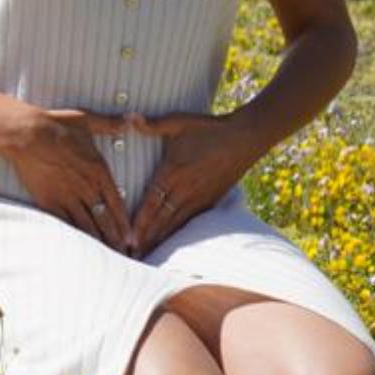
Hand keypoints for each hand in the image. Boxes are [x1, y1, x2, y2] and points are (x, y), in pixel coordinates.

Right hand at [0, 106, 133, 252]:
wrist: (26, 134)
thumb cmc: (56, 125)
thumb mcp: (87, 120)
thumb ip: (110, 124)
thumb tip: (129, 119)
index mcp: (99, 170)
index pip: (117, 203)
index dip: (125, 224)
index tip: (132, 238)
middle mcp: (86, 187)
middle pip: (105, 219)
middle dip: (116, 239)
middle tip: (125, 254)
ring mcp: (67, 196)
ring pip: (87, 225)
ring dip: (98, 241)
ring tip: (107, 256)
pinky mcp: (49, 201)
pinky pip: (65, 223)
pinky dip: (75, 236)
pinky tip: (81, 247)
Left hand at [126, 110, 265, 257]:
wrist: (246, 137)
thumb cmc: (210, 129)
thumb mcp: (177, 122)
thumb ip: (150, 124)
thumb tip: (128, 118)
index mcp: (173, 173)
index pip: (151, 203)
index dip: (139, 223)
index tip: (128, 239)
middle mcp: (185, 190)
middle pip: (161, 220)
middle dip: (146, 239)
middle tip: (131, 257)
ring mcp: (200, 197)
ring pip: (176, 224)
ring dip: (161, 240)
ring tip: (147, 256)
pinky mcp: (211, 199)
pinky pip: (192, 220)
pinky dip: (180, 233)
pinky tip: (172, 243)